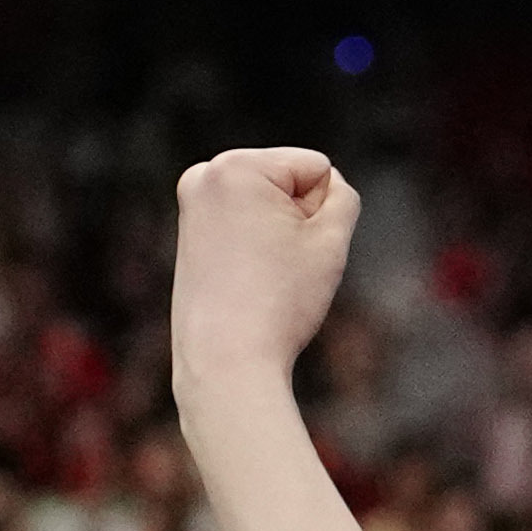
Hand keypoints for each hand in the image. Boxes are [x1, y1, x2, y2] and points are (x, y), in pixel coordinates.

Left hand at [173, 149, 361, 391]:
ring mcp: (192, 204)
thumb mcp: (331, 240)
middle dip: (296, 221)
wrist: (225, 364)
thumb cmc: (280, 302)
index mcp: (237, 166)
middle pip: (288, 183)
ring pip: (268, 206)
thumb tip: (325, 184)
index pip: (316, 168)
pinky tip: (245, 280)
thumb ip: (342, 197)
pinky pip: (245, 226)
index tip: (295, 254)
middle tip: (276, 269)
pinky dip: (255, 248)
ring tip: (260, 275)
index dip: (323, 213)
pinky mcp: (189, 232)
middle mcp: (206, 175)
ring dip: (278, 236)